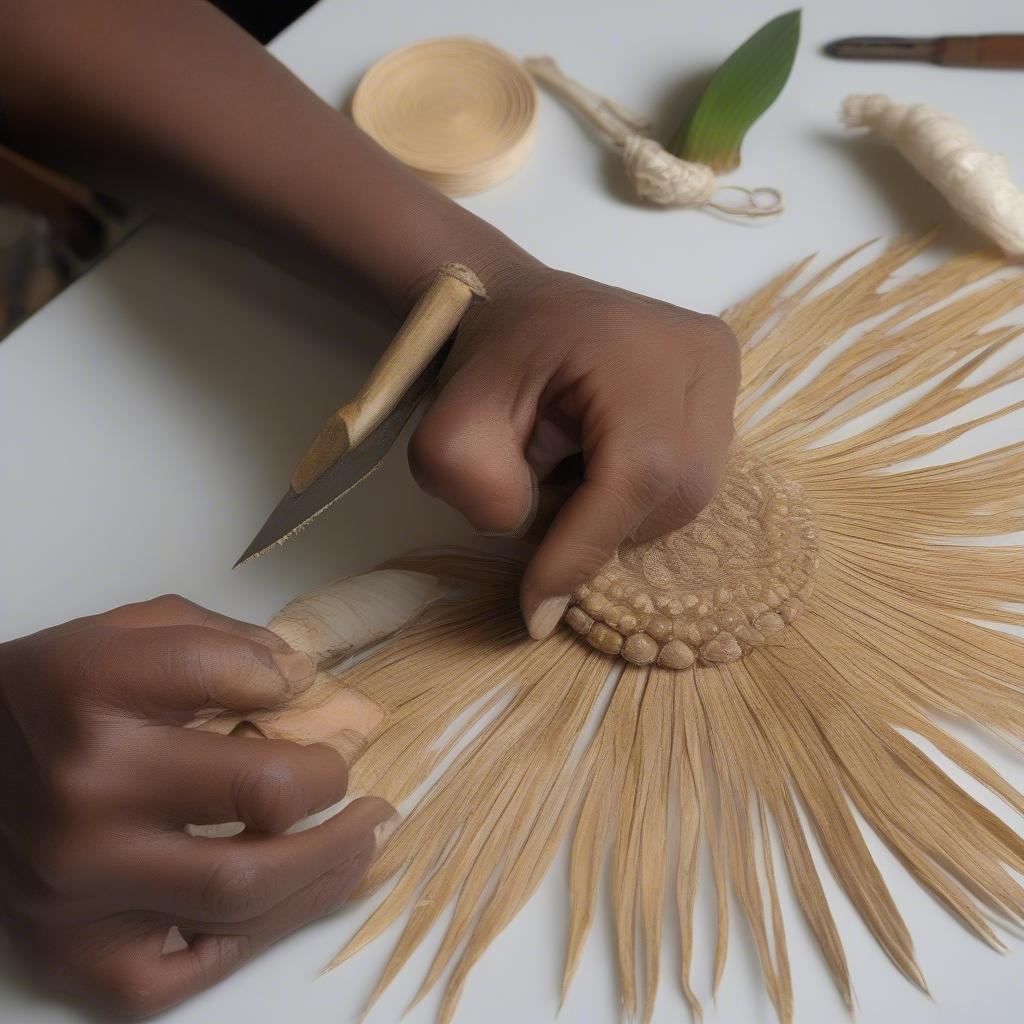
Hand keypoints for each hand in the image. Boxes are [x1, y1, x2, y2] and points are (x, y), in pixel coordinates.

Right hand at [0, 596, 393, 1017]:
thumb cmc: (54, 698)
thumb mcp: (125, 633)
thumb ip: (219, 641)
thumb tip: (302, 681)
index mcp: (96, 690)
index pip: (227, 673)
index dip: (290, 682)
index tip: (307, 693)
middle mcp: (88, 791)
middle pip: (261, 797)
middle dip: (336, 790)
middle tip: (367, 790)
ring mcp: (80, 884)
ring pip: (242, 894)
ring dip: (328, 866)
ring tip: (365, 840)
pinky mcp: (73, 951)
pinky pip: (185, 971)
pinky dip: (255, 938)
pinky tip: (292, 900)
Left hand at [408, 262, 739, 637]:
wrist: (515, 306)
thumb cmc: (484, 360)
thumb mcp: (449, 424)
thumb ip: (478, 489)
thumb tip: (546, 571)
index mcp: (637, 347)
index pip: (637, 472)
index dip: (587, 551)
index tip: (537, 610)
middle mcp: (703, 357)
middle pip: (671, 495)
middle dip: (599, 528)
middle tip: (540, 499)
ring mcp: (723, 373)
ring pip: (685, 497)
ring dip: (618, 514)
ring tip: (568, 470)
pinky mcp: (724, 392)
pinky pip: (690, 479)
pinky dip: (637, 496)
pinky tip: (599, 462)